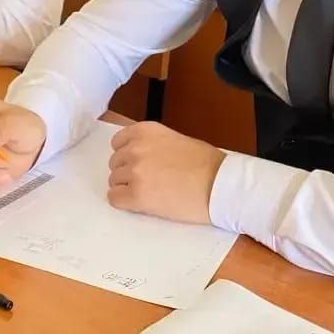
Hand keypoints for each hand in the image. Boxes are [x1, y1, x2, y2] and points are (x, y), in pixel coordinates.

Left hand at [107, 122, 224, 224]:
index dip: (127, 154)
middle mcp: (135, 148)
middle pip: (114, 163)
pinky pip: (115, 199)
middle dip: (127, 171)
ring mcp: (134, 172)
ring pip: (114, 181)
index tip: (137, 163)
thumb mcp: (174, 139)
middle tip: (147, 180)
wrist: (219, 184)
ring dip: (126, 187)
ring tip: (148, 192)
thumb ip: (152, 143)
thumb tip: (139, 154)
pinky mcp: (136, 196)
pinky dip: (124, 202)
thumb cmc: (206, 163)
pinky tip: (139, 203)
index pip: (117, 142)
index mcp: (145, 131)